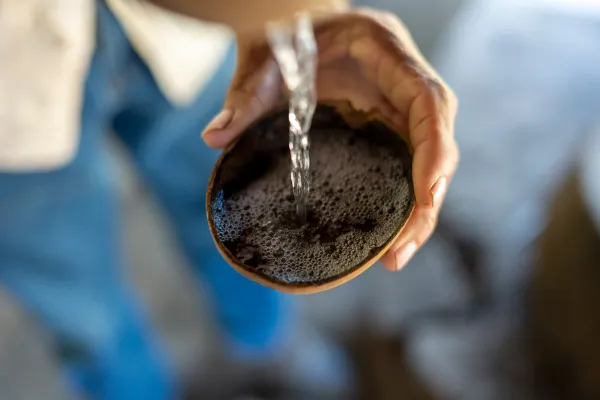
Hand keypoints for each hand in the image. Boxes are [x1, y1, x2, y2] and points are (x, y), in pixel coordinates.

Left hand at [202, 8, 458, 270]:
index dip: (434, 149)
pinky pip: (406, 160)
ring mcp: (397, 101)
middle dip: (428, 197)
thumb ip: (246, 93)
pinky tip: (387, 231)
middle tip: (400, 252)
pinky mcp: (387, 121)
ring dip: (418, 208)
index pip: (427, 99)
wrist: (295, 23)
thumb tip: (215, 136)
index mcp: (384, 49)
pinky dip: (402, 197)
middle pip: (436, 139)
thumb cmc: (285, 31)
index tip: (427, 196)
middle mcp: (401, 77)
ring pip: (428, 156)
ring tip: (395, 256)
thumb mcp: (263, 56)